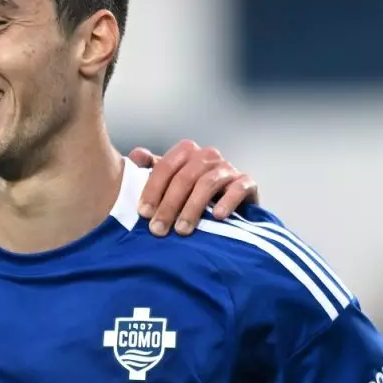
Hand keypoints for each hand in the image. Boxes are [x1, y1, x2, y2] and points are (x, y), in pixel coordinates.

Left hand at [129, 141, 258, 234]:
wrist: (229, 203)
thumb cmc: (191, 192)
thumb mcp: (169, 179)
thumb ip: (151, 168)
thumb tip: (135, 156)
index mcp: (187, 152)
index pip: (165, 166)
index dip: (152, 189)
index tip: (143, 213)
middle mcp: (208, 156)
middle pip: (185, 177)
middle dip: (169, 205)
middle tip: (158, 229)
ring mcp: (228, 168)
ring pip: (208, 183)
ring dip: (192, 208)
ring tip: (182, 230)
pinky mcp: (247, 183)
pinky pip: (239, 188)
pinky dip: (228, 201)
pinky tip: (218, 216)